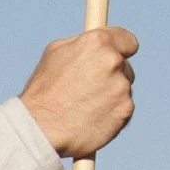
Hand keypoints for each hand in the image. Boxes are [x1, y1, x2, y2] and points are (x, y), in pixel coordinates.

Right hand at [19, 27, 138, 158]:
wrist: (41, 128)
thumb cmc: (43, 90)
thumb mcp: (55, 54)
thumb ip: (82, 45)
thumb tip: (97, 44)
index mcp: (98, 42)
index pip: (128, 40)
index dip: (122, 49)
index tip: (119, 56)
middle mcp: (113, 61)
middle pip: (126, 67)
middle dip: (112, 76)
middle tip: (89, 89)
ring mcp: (122, 87)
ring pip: (123, 90)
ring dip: (111, 96)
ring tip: (84, 106)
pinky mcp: (125, 111)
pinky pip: (123, 110)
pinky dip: (111, 115)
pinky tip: (91, 119)